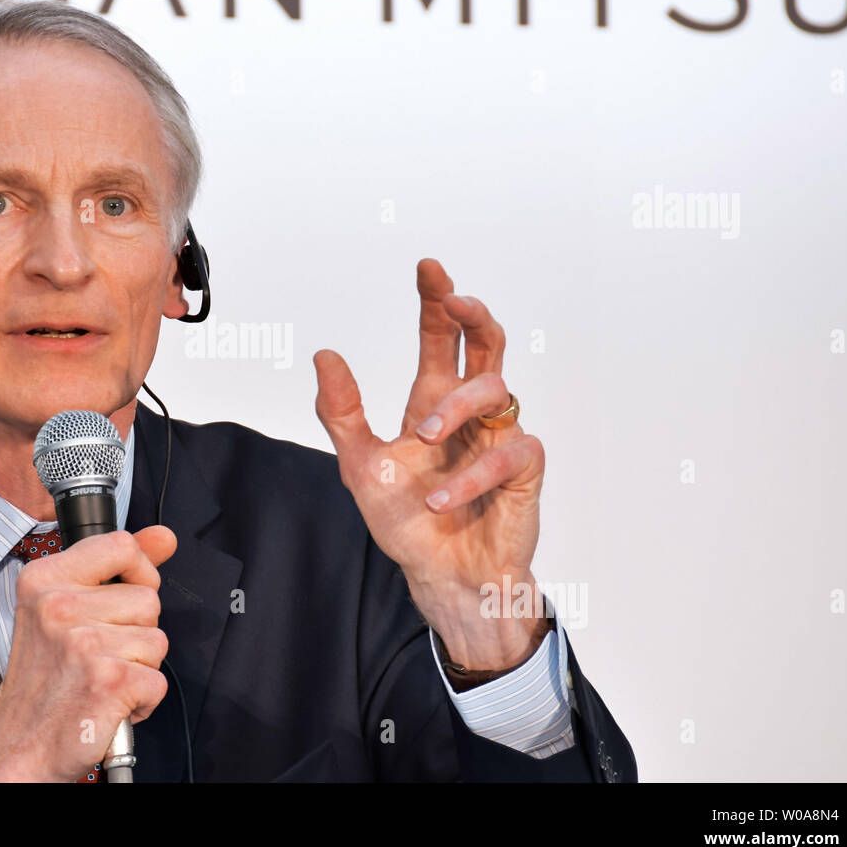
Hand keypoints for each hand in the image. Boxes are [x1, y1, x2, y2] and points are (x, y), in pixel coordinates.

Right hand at [0, 525, 175, 781]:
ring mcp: (83, 644)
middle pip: (148, 599)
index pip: (121, 544)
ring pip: (157, 640)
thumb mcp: (64, 609)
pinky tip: (109, 703)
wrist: (19, 747)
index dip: (138, 571)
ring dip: (139, 667)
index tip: (125, 594)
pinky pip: (158, 680)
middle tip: (98, 655)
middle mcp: (59, 607)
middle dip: (136, 632)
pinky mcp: (108, 680)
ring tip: (102, 678)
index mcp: (44, 580)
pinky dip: (142, 700)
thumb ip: (118, 566)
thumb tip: (164, 537)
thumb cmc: (41, 683)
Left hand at [313, 259, 546, 669]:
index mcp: (432, 404)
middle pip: (486, 344)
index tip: (428, 267)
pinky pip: (510, 450)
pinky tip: (442, 498)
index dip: (436, 303)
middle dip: (472, 315)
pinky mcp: (523, 471)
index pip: (440, 340)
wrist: (440, 579)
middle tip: (455, 301)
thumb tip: (324, 355)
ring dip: (456, 407)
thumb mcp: (361, 466)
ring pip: (495, 388)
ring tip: (423, 439)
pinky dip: (472, 473)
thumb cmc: (409, 524)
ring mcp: (499, 438)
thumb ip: (343, 413)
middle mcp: (469, 414)